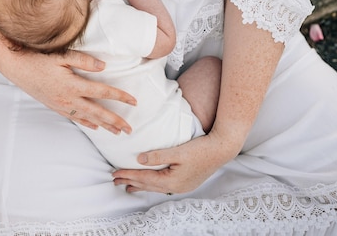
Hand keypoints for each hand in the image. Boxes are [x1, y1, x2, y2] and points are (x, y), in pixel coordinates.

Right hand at [3, 48, 135, 133]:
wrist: (16, 67)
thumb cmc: (38, 58)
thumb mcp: (61, 56)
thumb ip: (83, 60)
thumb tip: (104, 66)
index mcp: (73, 85)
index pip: (102, 92)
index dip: (119, 97)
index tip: (134, 101)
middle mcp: (68, 99)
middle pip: (97, 112)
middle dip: (115, 121)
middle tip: (129, 130)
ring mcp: (61, 104)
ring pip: (87, 118)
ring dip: (103, 126)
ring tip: (117, 132)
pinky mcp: (54, 106)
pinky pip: (74, 118)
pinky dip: (86, 123)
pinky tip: (94, 127)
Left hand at [112, 131, 238, 194]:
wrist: (222, 150)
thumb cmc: (201, 149)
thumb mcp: (178, 151)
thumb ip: (158, 155)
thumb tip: (139, 159)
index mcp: (172, 181)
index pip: (144, 178)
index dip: (128, 175)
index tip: (115, 173)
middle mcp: (176, 187)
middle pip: (147, 185)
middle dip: (130, 182)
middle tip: (114, 180)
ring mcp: (181, 186)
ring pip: (155, 187)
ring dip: (140, 185)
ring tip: (127, 187)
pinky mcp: (186, 182)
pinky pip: (163, 186)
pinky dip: (152, 184)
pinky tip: (149, 184)